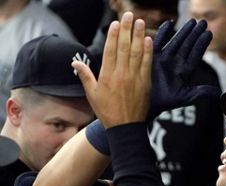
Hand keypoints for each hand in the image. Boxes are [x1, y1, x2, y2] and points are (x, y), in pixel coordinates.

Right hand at [72, 12, 152, 127]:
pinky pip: (147, 64)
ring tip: (140, 22)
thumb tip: (75, 62)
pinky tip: (149, 40)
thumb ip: (86, 76)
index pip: (110, 50)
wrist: (125, 128)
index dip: (113, 35)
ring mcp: (135, 78)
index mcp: (108, 76)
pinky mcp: (145, 83)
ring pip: (137, 53)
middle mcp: (122, 74)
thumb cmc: (107, 112)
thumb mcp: (92, 95)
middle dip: (127, 30)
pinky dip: (148, 51)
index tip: (116, 23)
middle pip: (124, 47)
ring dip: (139, 36)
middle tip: (129, 15)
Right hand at [148, 18, 220, 119]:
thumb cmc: (167, 102)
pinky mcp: (151, 56)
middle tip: (203, 22)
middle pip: (187, 45)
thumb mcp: (186, 97)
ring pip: (175, 41)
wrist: (148, 104)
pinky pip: (158, 41)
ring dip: (183, 31)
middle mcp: (176, 62)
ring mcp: (164, 58)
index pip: (196, 55)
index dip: (202, 44)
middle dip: (195, 34)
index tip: (209, 33)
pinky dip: (162, 32)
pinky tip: (169, 23)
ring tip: (192, 21)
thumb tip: (219, 92)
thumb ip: (201, 93)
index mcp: (185, 71)